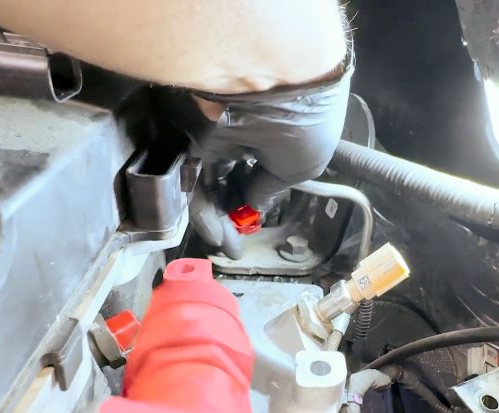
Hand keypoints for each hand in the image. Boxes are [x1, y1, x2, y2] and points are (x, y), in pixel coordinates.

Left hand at [158, 64, 352, 258]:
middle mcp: (248, 130)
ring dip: (219, 217)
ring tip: (227, 246)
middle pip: (235, 178)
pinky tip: (214, 233)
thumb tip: (255, 207)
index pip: (262, 168)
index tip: (256, 222)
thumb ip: (272, 189)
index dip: (259, 197)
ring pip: (214, 182)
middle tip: (237, 243)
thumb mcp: (301, 166)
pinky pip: (195, 178)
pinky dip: (202, 207)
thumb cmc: (305, 118)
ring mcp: (218, 133)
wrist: (279, 79)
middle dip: (236, 213)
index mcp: (279, 129)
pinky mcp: (192, 138)